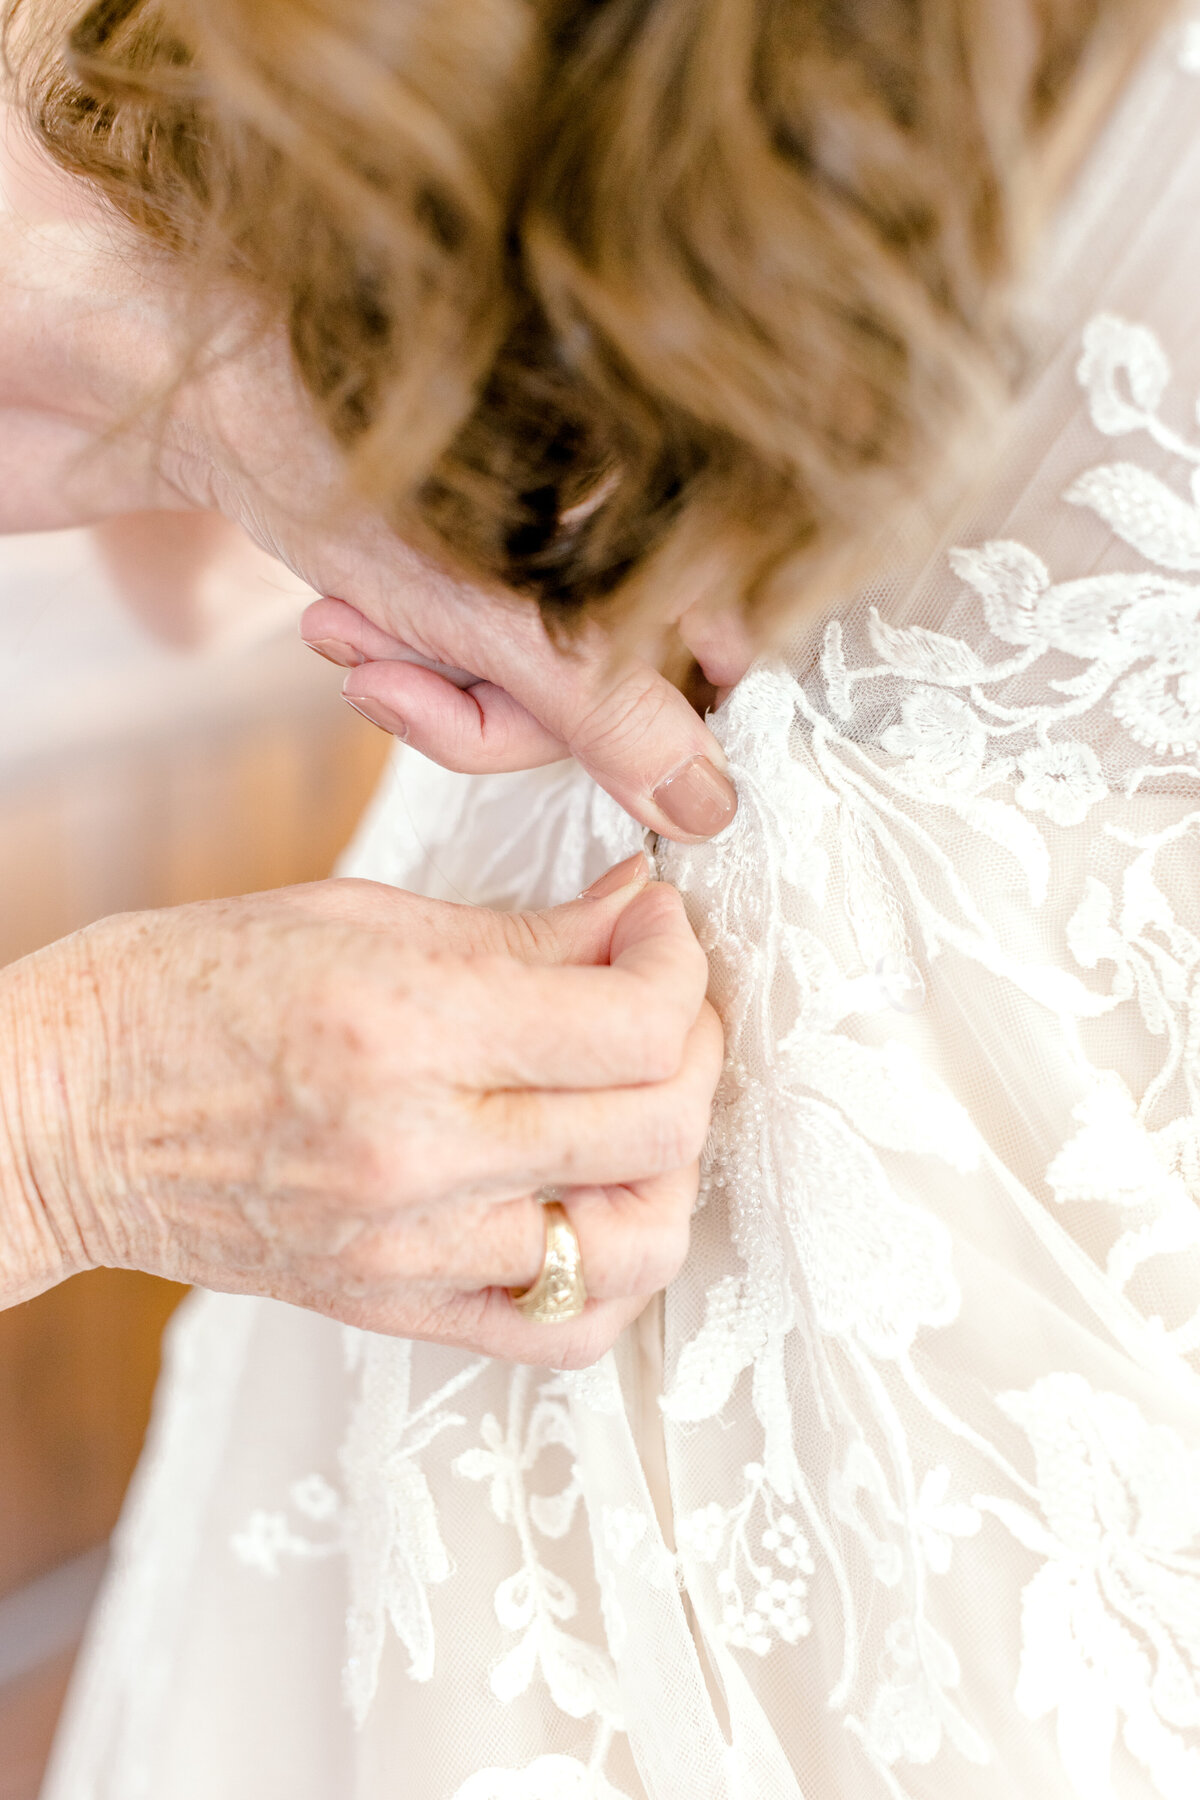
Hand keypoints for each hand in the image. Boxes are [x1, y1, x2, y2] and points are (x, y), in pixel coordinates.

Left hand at [0, 170, 746, 838]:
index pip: (729, 661)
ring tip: (340, 624)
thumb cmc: (347, 460)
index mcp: (672, 512)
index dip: (644, 722)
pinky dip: (411, 656)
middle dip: (486, 704)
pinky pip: (489, 657)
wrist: (197, 379)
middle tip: (382, 678)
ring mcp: (566, 540)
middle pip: (618, 692)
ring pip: (540, 684)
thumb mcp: (494, 613)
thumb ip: (612, 713)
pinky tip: (342, 615)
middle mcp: (635, 523)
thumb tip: (713, 807)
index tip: (543, 724)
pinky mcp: (501, 557)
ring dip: (429, 682)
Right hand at [0, 856, 721, 1364]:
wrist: (62, 1112)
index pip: (631, 1024)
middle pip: (657, 1126)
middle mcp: (417, 1153)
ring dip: (675, 1162)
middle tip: (665, 991)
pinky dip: (617, 1271)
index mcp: (404, 1027)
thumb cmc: (184, 989)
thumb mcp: (355, 918)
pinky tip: (600, 1197)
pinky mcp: (396, 1308)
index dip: (679, 964)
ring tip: (643, 1098)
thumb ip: (519, 932)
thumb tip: (631, 914)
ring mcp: (410, 1250)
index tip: (657, 925)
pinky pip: (562, 1331)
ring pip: (637, 1244)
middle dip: (696, 1039)